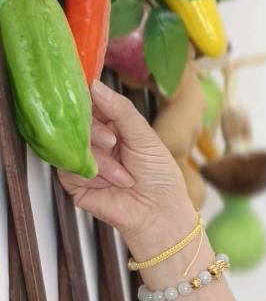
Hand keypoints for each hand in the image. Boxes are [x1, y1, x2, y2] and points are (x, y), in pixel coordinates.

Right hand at [57, 79, 195, 256]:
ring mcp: (84, 160)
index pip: (91, 103)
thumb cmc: (160, 178)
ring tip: (125, 175)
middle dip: (95, 130)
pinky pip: (69, 166)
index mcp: (113, 126)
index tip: (88, 93)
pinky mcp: (74, 181)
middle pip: (76, 120)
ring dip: (101, 159)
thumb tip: (95, 85)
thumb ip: (122, 111)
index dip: (88, 98)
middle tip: (113, 141)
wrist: (160, 215)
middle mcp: (95, 140)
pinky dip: (94, 173)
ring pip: (72, 143)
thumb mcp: (146, 138)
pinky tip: (112, 183)